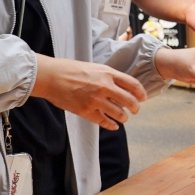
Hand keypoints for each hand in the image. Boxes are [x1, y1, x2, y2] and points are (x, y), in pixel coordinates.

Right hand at [31, 55, 146, 130]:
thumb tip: (119, 85)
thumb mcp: (93, 67)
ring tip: (124, 118)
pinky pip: (104, 121)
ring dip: (124, 117)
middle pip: (129, 100)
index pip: (132, 84)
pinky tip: (114, 126)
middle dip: (135, 107)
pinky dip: (111, 125)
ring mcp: (96, 100)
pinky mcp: (86, 111)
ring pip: (119, 113)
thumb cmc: (69, 69)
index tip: (143, 98)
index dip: (141, 93)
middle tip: (136, 110)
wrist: (51, 76)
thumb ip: (107, 76)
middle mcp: (104, 86)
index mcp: (108, 73)